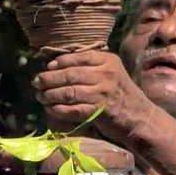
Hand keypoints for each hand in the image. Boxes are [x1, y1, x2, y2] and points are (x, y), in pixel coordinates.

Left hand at [32, 51, 154, 143]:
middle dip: (49, 79)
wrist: (139, 116)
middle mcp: (105, 74)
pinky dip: (58, 109)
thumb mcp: (111, 72)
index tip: (47, 67)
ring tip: (40, 96)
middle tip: (36, 82)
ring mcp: (103, 93)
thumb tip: (54, 64)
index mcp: (108, 60)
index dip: (58, 62)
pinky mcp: (99, 111)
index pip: (77, 57)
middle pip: (69, 74)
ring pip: (68, 92)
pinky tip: (50, 109)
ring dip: (50, 95)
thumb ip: (89, 66)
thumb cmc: (121, 93)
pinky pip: (72, 109)